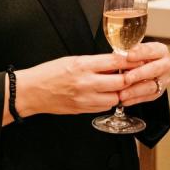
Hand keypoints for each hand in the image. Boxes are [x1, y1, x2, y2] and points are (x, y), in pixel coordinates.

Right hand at [15, 53, 131, 117]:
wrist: (31, 91)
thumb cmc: (49, 73)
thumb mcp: (73, 60)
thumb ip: (95, 62)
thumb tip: (115, 62)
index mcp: (83, 65)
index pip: (115, 61)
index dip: (129, 61)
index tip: (137, 59)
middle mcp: (86, 83)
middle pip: (121, 82)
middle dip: (129, 78)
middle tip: (132, 74)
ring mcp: (85, 99)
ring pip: (115, 98)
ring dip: (119, 91)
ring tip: (116, 85)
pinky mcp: (83, 110)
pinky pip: (104, 107)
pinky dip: (108, 101)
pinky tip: (104, 94)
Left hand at [118, 42, 169, 105]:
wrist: (142, 66)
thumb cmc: (135, 56)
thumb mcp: (133, 50)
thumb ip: (128, 52)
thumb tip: (118, 57)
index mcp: (161, 50)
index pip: (151, 50)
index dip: (140, 53)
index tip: (128, 56)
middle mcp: (166, 65)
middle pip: (154, 69)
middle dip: (139, 74)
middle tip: (127, 78)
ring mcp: (164, 80)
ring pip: (151, 86)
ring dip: (135, 91)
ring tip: (122, 94)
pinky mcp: (159, 92)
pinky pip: (147, 97)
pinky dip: (134, 99)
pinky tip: (124, 101)